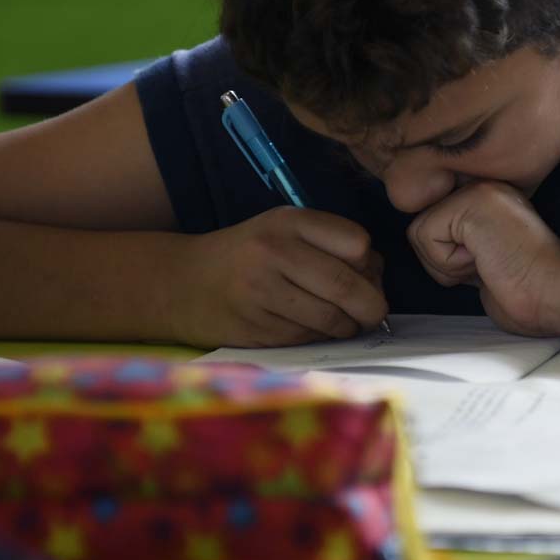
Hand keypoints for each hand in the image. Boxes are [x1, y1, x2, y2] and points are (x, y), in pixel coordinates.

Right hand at [169, 206, 387, 347]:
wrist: (182, 283)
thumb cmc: (249, 256)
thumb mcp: (285, 232)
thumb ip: (331, 245)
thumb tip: (378, 277)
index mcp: (288, 222)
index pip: (357, 243)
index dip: (370, 264)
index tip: (367, 273)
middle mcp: (274, 252)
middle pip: (347, 285)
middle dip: (371, 306)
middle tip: (374, 313)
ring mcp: (262, 291)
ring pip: (331, 318)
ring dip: (347, 326)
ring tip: (343, 322)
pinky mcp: (255, 327)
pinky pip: (307, 337)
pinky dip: (320, 338)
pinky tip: (311, 328)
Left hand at [407, 181, 559, 336]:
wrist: (557, 292)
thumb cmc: (531, 291)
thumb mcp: (486, 261)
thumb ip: (461, 246)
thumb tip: (432, 248)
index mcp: (489, 202)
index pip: (436, 226)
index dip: (450, 259)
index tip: (488, 268)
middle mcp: (483, 188)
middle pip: (422, 227)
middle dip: (443, 262)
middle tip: (487, 266)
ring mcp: (477, 190)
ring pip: (419, 231)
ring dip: (447, 263)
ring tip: (487, 262)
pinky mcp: (469, 202)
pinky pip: (425, 236)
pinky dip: (448, 263)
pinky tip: (485, 260)